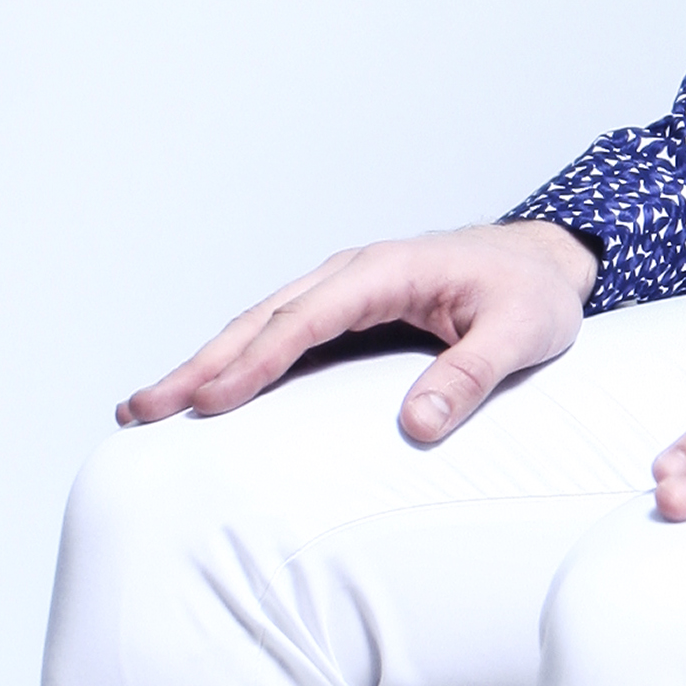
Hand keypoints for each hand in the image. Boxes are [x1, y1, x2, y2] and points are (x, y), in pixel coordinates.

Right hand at [117, 222, 599, 435]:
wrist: (544, 260)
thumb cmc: (532, 294)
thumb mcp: (521, 335)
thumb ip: (471, 375)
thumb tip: (416, 425)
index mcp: (386, 271)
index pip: (306, 320)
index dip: (255, 362)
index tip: (210, 401)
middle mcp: (351, 273)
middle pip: (261, 321)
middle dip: (198, 366)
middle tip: (141, 410)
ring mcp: (342, 288)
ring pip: (258, 325)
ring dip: (203, 364)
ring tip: (145, 407)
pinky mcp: (344, 309)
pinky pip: (278, 334)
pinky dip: (234, 360)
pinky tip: (203, 392)